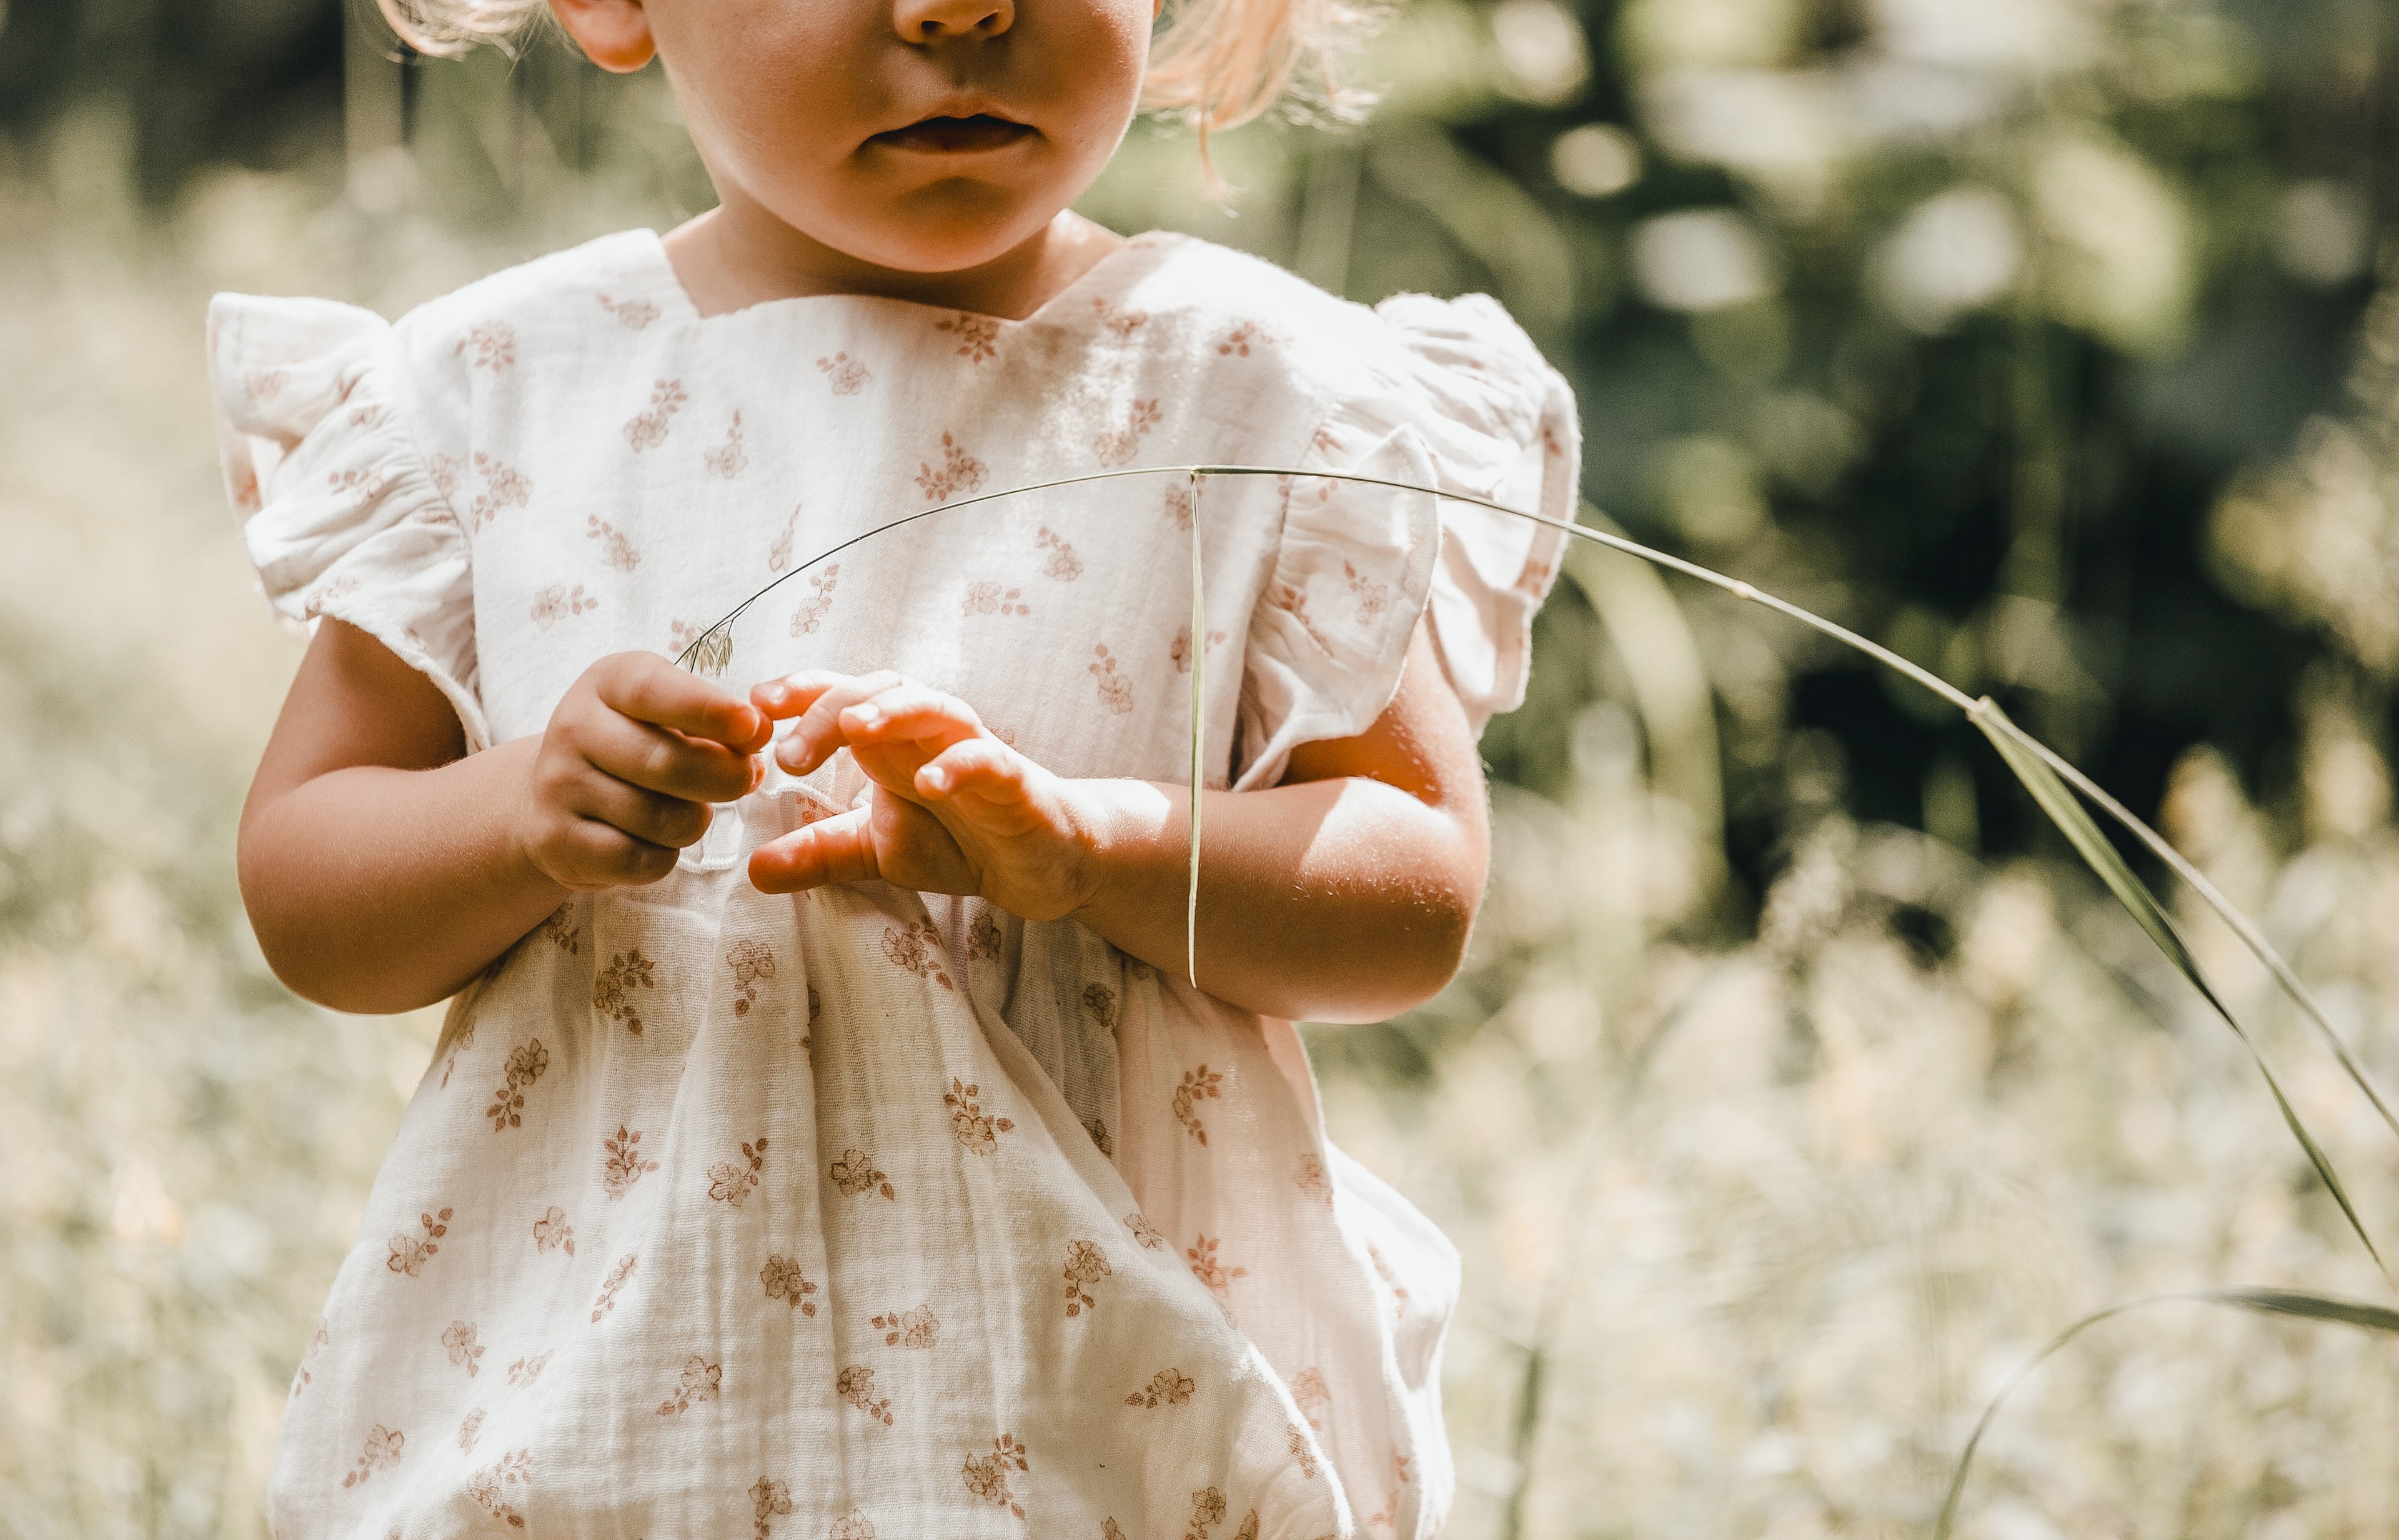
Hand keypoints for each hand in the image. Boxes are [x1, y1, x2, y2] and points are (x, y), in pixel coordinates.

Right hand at [515, 652, 770, 889]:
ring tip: (685, 811)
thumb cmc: (634, 746)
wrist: (554, 797)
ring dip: (694, 822)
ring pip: (659, 819)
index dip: (709, 710)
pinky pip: (638, 860)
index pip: (654, 691)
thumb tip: (758, 732)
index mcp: (607, 683)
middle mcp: (573, 727)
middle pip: (666, 763)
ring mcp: (558, 785)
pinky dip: (663, 857)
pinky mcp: (555, 840)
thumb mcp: (669, 715)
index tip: (753, 727)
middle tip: (742, 780)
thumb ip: (717, 721)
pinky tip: (653, 841)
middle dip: (724, 778)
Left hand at [747, 670, 1095, 920]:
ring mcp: (974, 750)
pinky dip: (960, 763)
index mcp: (892, 741)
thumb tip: (753, 870)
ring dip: (892, 711)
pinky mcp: (1015, 781)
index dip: (801, 691)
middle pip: (880, 690)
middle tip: (789, 755)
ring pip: (935, 706)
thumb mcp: (879, 850)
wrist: (1041, 865)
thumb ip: (821, 852)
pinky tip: (931, 782)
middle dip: (831, 709)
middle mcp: (930, 733)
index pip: (843, 696)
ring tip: (853, 729)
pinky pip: (988, 759)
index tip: (755, 706)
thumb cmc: (962, 840)